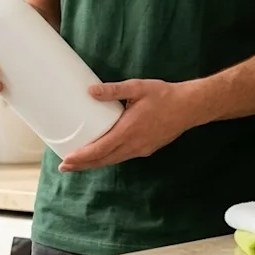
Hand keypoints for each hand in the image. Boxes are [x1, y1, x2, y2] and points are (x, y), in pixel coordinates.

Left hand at [58, 79, 196, 172]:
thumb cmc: (164, 96)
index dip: (81, 157)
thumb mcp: (137, 88)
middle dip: (82, 165)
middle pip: (103, 160)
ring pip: (113, 161)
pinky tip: (101, 156)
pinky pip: (122, 157)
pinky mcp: (146, 149)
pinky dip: (108, 159)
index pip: (100, 149)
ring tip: (77, 164)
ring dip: (94, 163)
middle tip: (64, 166)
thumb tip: (90, 91)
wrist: (190, 107)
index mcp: (128, 131)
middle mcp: (134, 145)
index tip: (66, 161)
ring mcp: (141, 149)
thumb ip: (113, 90)